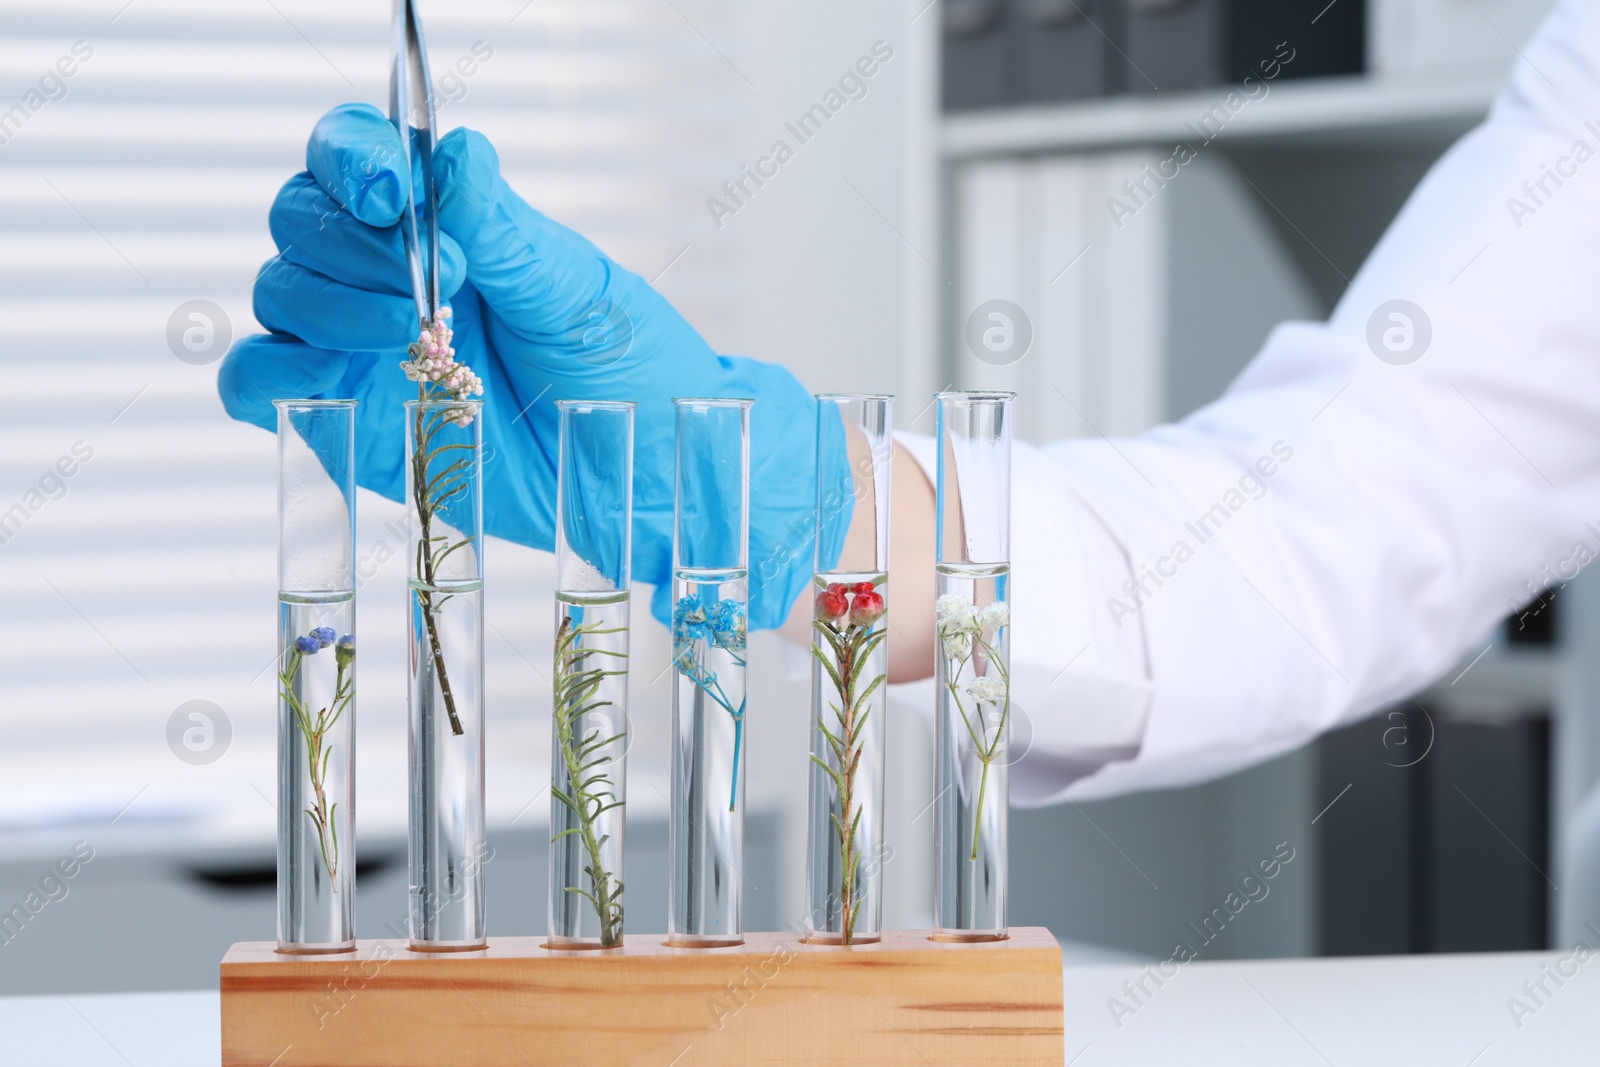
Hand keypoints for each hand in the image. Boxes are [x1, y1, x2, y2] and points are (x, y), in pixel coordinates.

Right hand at [219, 103, 843, 627]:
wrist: (634, 464)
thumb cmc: (620, 362)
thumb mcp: (572, 289)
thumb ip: (502, 229)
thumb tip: (454, 155)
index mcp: (436, 217)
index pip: (353, 152)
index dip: (351, 157)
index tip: (388, 191)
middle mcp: (379, 272)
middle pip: (300, 218)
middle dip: (351, 242)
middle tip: (439, 281)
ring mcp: (353, 343)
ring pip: (279, 292)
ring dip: (329, 304)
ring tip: (412, 332)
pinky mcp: (341, 414)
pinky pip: (256, 383)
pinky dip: (268, 373)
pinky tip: (327, 374)